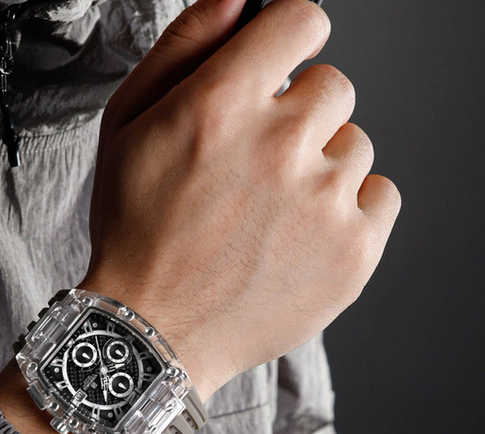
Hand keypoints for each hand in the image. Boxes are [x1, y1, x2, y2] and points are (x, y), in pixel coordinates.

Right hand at [84, 0, 400, 400]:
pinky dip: (348, 211)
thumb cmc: (135, 235)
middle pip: (333, 87)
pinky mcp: (354, 251)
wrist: (153, 331)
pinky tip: (301, 237)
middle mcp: (280, 145)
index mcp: (222, 105)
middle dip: (298, 117)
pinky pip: (381, 196)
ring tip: (271, 216)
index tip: (282, 67)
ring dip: (320, 169)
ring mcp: (324, 201)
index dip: (289, 40)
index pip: (300, 20)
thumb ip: (181, 50)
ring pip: (355, 146)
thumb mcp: (125, 130)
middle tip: (259, 168)